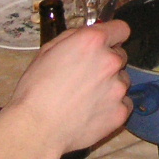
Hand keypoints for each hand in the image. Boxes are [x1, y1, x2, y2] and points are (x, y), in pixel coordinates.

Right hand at [8, 20, 131, 158]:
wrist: (36, 129)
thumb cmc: (35, 90)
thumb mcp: (47, 52)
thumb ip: (73, 39)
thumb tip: (87, 37)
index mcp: (92, 42)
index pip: (121, 29)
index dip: (113, 35)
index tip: (107, 43)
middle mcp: (110, 61)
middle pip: (120, 56)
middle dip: (106, 63)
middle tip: (86, 77)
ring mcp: (119, 88)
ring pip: (121, 81)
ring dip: (109, 86)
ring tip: (85, 99)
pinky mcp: (121, 111)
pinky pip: (123, 103)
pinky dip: (112, 106)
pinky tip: (92, 112)